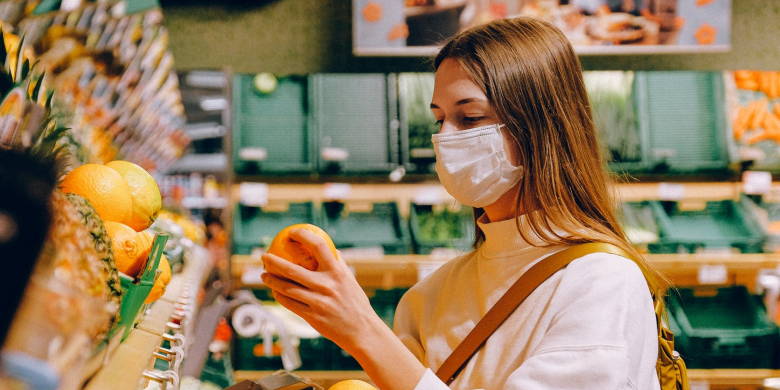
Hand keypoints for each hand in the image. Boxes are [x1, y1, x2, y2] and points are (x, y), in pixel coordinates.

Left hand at [260, 228, 380, 349]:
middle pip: (292, 269)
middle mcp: (326, 285)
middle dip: (273, 261)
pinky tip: (275, 292)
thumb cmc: (355, 302)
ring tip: (264, 275)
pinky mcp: (312, 316)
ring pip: (286, 288)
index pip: (319, 246)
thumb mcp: (350, 280)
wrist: (361, 330)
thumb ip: (338, 263)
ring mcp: (318, 302)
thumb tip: (328, 247)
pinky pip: (289, 303)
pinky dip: (279, 296)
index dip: (303, 236)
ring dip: (271, 280)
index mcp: (337, 272)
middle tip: (264, 257)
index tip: (292, 232)